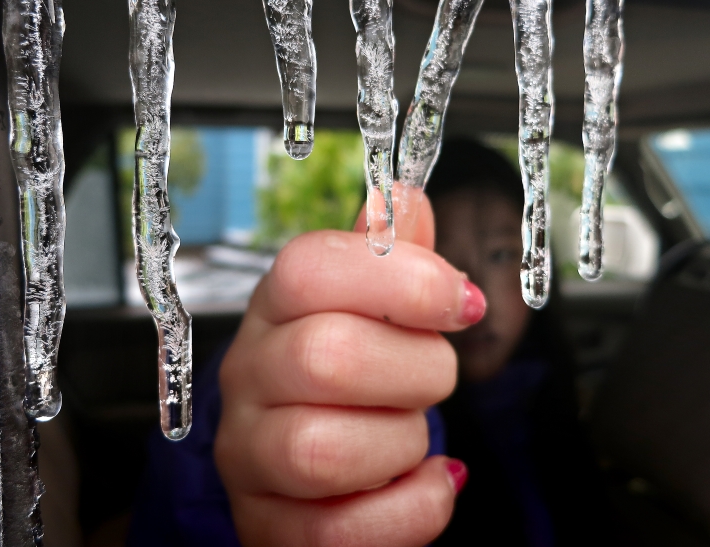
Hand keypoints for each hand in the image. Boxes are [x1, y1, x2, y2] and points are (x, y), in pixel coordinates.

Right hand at [215, 196, 485, 545]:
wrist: (305, 472)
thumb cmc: (344, 380)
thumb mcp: (365, 308)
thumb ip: (389, 256)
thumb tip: (403, 196)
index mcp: (276, 308)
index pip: (310, 267)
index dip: (400, 280)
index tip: (461, 302)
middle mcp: (248, 375)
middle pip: (327, 357)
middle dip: (418, 371)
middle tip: (435, 377)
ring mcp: (248, 453)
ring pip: (324, 449)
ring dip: (404, 442)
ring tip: (411, 434)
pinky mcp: (267, 525)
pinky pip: (339, 531)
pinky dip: (409, 510)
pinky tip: (427, 483)